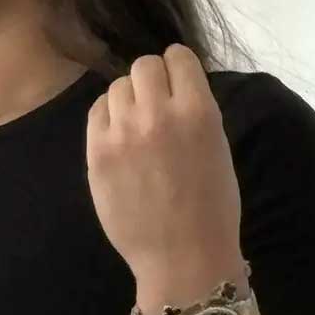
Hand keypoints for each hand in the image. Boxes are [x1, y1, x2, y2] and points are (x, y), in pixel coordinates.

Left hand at [85, 45, 242, 292]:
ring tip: (136, 124)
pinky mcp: (97, 152)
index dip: (177, 67)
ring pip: (118, 86)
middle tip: (155, 103)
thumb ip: (193, 112)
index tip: (177, 82)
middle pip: (144, 65)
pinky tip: (118, 135)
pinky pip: (97, 111)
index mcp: (198, 112)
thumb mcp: (217, 148)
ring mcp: (123, 133)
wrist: (182, 258)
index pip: (178, 57)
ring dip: (128, 98)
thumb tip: (172, 87)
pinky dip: (108, 116)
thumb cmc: (212, 207)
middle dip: (152, 79)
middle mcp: (158, 114)